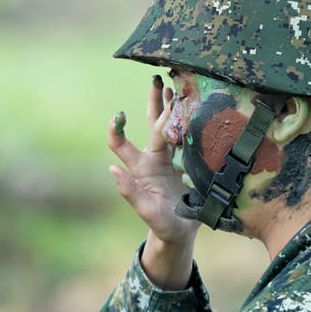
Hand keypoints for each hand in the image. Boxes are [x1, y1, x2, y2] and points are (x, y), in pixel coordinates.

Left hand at [108, 76, 199, 289]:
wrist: (182, 232)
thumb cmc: (162, 225)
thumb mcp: (147, 211)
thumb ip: (130, 192)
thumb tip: (111, 169)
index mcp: (141, 168)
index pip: (121, 145)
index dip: (117, 129)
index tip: (118, 114)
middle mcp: (154, 158)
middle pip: (151, 124)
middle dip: (155, 102)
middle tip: (159, 79)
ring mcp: (171, 157)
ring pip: (169, 126)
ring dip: (172, 105)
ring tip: (175, 84)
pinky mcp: (188, 160)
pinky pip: (189, 136)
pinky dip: (192, 120)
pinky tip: (199, 106)